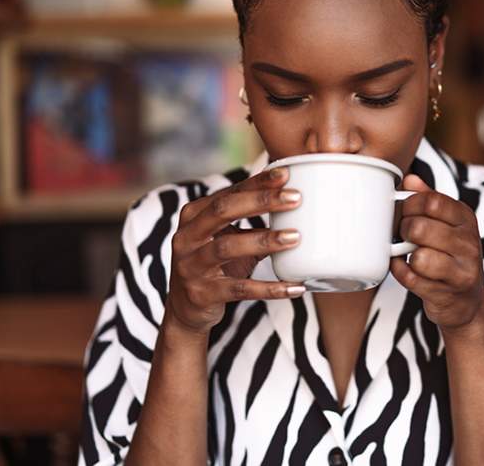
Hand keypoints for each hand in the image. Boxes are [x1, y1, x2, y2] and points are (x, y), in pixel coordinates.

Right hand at [166, 167, 304, 335]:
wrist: (187, 309)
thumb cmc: (217, 266)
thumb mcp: (230, 239)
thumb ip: (255, 222)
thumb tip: (296, 202)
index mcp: (195, 215)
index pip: (229, 192)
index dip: (257, 183)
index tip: (286, 174)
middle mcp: (187, 237)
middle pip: (223, 211)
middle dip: (261, 201)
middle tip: (295, 198)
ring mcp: (190, 266)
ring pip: (228, 248)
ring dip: (264, 240)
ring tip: (295, 237)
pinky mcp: (202, 294)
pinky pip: (240, 289)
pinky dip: (269, 288)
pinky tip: (294, 286)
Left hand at [390, 174, 483, 330]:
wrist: (466, 303)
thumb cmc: (450, 256)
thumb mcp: (447, 225)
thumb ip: (429, 200)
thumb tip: (410, 179)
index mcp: (466, 219)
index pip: (432, 201)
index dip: (409, 205)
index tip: (405, 212)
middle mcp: (469, 243)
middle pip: (420, 228)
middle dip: (404, 230)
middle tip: (403, 235)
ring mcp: (461, 270)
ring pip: (418, 256)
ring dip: (404, 255)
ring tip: (408, 254)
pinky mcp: (447, 294)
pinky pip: (411, 279)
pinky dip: (401, 272)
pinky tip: (406, 269)